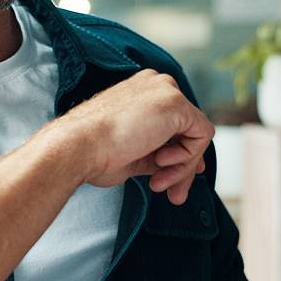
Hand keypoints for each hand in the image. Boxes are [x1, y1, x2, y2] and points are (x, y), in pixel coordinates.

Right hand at [54, 69, 213, 203]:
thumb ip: (161, 153)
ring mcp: (167, 91)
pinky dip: (187, 158)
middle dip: (183, 167)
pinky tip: (160, 163)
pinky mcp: (177, 104)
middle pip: (186, 130)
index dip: (178, 156)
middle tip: (173, 195)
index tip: (169, 181)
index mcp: (142, 92)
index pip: (173, 125)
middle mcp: (156, 85)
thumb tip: (188, 167)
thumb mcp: (134, 153)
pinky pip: (201, 136)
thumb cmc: (95, 152)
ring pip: (196, 135)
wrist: (79, 147)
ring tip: (159, 182)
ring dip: (182, 167)